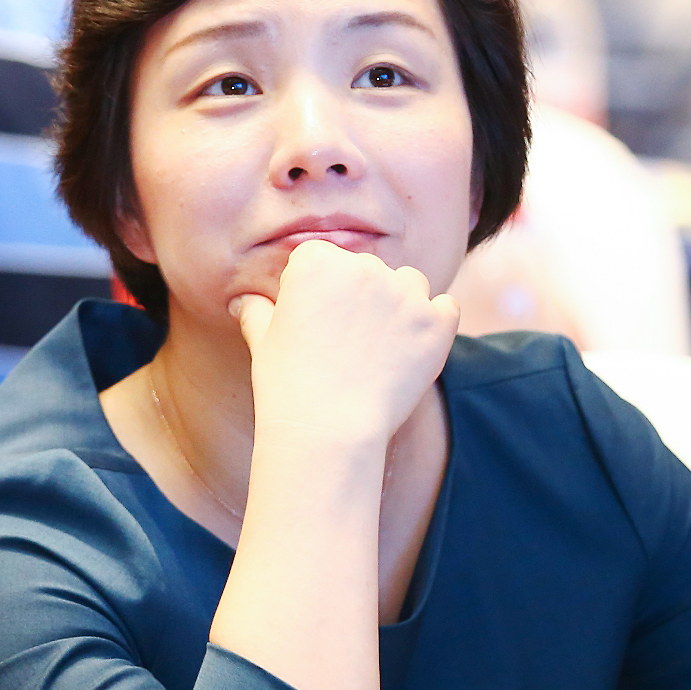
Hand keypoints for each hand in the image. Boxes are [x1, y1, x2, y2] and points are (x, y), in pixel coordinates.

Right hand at [231, 239, 457, 448]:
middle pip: (368, 269)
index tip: (318, 322)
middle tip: (349, 343)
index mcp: (317, 261)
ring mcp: (405, 293)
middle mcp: (364, 266)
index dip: (321, 291)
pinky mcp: (437, 322)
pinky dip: (434, 324)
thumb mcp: (263, 342)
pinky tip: (414, 349)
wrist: (328, 430)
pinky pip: (445, 307)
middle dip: (362, 297)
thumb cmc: (288, 387)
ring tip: (381, 347)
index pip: (325, 259)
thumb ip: (258, 312)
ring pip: (411, 283)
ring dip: (401, 304)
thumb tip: (245, 302)